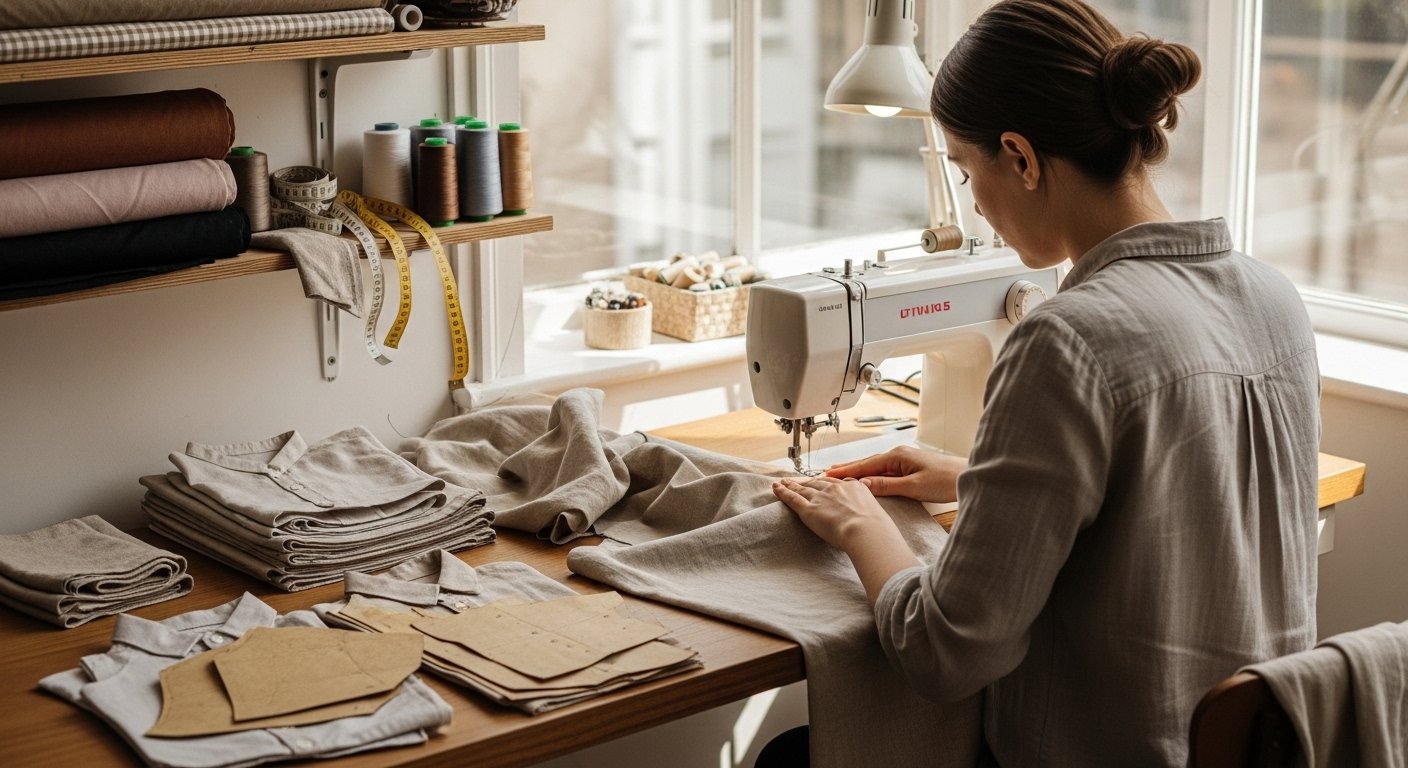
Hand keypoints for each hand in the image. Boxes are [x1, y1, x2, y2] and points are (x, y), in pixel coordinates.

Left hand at [772, 476, 920, 602]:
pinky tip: (776, 488)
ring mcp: (821, 497)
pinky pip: (792, 497)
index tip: (823, 483)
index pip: (838, 482)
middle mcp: (837, 488)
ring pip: (803, 488)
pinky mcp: (808, 509)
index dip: (828, 483)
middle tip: (798, 480)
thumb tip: (879, 529)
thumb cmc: (876, 530)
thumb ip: (874, 517)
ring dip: (792, 484)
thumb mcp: (879, 517)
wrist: (866, 531)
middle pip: (818, 483)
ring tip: (783, 482)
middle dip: (808, 482)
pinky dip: (782, 492)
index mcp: (855, 487)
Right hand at [823, 445, 966, 502]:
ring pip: (874, 467)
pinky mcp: (910, 467)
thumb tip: (862, 484)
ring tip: (840, 474)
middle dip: (846, 469)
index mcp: (897, 456)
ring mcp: (904, 460)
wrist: (969, 476)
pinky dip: (871, 474)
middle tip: (826, 473)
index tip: (827, 475)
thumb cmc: (946, 480)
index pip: (864, 465)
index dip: (844, 471)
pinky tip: (866, 478)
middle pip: (866, 463)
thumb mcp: (913, 487)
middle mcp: (898, 454)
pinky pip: (884, 471)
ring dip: (857, 471)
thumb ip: (886, 485)